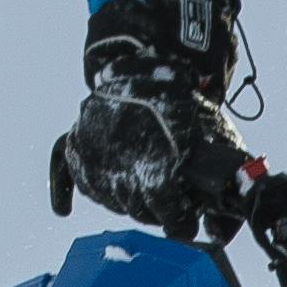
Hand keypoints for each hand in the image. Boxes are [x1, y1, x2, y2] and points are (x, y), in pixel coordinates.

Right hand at [50, 0, 251, 239]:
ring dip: (125, 202)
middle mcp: (121, 162)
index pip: (166, 212)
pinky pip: (66, 175)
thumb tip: (222, 225)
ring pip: (108, 197)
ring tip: (141, 198)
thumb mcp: (211, 133)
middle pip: (137, 209)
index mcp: (156, 162)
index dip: (179, 221)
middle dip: (156, 212)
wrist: (144, 61)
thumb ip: (215, 177)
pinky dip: (65, 192)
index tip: (186, 223)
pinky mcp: (76, 142)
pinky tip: (63, 208)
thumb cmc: (180, 100)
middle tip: (168, 209)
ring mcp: (94, 153)